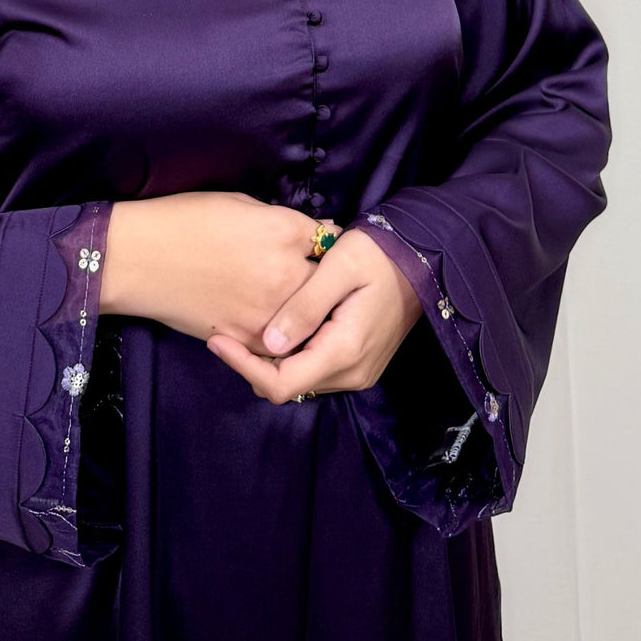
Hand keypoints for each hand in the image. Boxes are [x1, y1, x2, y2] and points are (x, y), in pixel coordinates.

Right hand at [102, 191, 321, 353]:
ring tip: (302, 307)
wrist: (138, 258)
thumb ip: (283, 222)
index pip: (333, 241)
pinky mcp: (249, 339)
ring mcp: (270, 311)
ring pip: (312, 320)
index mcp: (285, 231)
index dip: (329, 245)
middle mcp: (286, 273)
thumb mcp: (241, 203)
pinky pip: (285, 344)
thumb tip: (315, 232)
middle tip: (321, 282)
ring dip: (311, 314)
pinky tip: (278, 325)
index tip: (323, 249)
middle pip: (330, 285)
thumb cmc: (185, 220)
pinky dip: (286, 336)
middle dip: (328, 282)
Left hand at [205, 225, 424, 403]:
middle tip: (226, 330)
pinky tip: (277, 328)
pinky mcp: (359, 364)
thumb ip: (304, 306)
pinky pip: (313, 371)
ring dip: (269, 362)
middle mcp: (352, 373)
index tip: (216, 339)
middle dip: (251, 364)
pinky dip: (289, 357)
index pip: (281, 384)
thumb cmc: (380, 254)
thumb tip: (268, 343)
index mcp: (344, 351)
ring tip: (246, 326)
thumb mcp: (339, 267)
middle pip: (287, 387)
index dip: (242, 366)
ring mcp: (358, 372)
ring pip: (299, 381)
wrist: (424, 259)